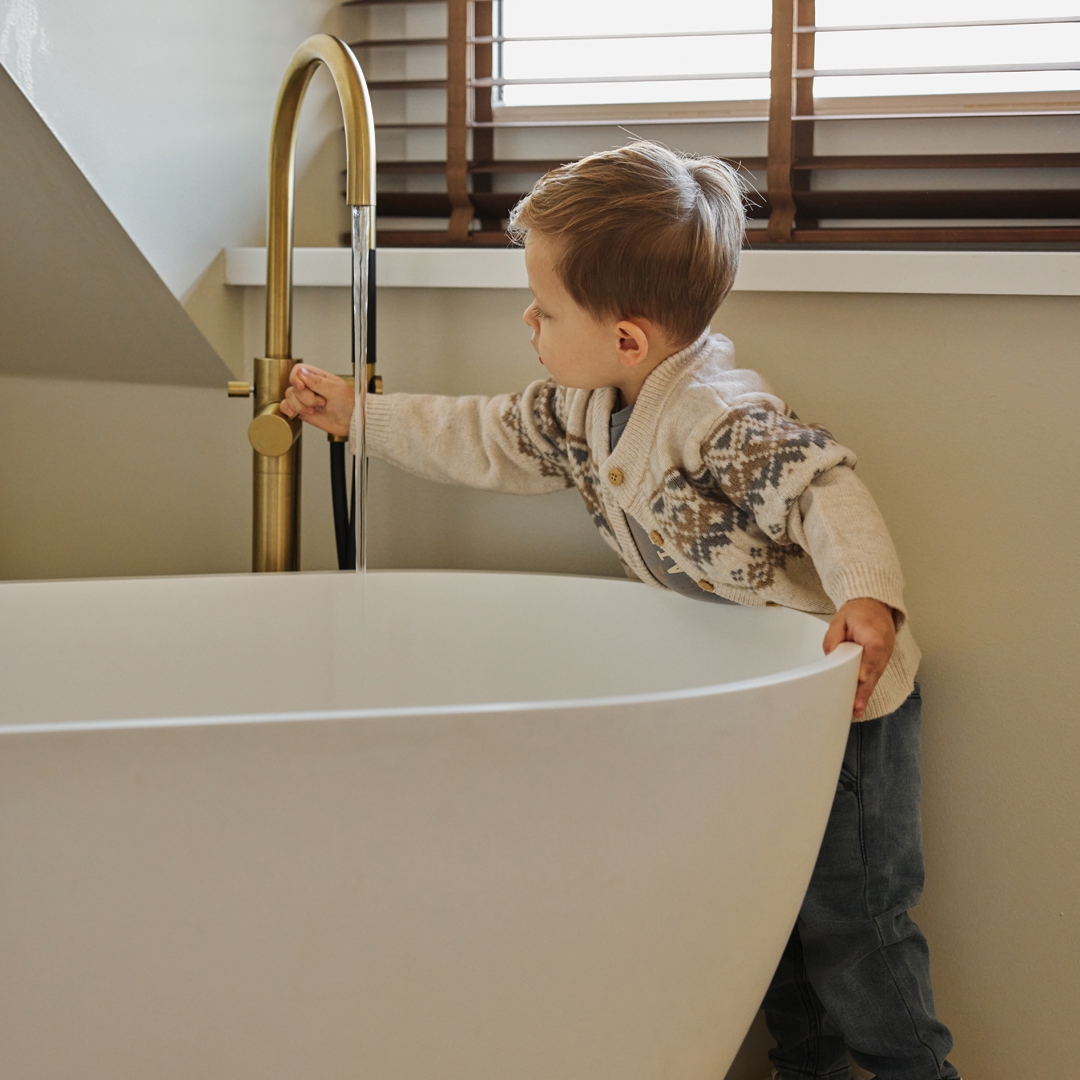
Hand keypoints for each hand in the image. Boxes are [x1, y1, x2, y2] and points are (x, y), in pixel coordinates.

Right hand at [280, 365, 352, 437]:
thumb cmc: (349, 404)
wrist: (351, 422)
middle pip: (293, 386)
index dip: (297, 379)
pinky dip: (288, 409)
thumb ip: (317, 381)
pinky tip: (294, 412)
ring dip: (300, 406)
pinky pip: (287, 407)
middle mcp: (310, 387)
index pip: (298, 370)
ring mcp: (305, 399)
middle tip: (321, 402)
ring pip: (289, 397)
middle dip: (306, 398)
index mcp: (318, 377)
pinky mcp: (302, 410)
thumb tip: (301, 371)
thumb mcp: (336, 389)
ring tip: (314, 410)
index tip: (303, 387)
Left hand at [823, 598, 896, 719]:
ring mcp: (885, 656)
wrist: (875, 606)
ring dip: (866, 694)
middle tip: (856, 708)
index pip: (870, 657)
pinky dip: (869, 687)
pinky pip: (875, 675)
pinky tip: (861, 700)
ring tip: (857, 710)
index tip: (859, 682)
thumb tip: (830, 655)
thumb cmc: (857, 613)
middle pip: (873, 673)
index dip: (864, 671)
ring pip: (875, 677)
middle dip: (864, 691)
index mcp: (873, 637)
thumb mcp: (840, 620)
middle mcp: (883, 649)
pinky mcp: (882, 660)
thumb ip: (834, 638)